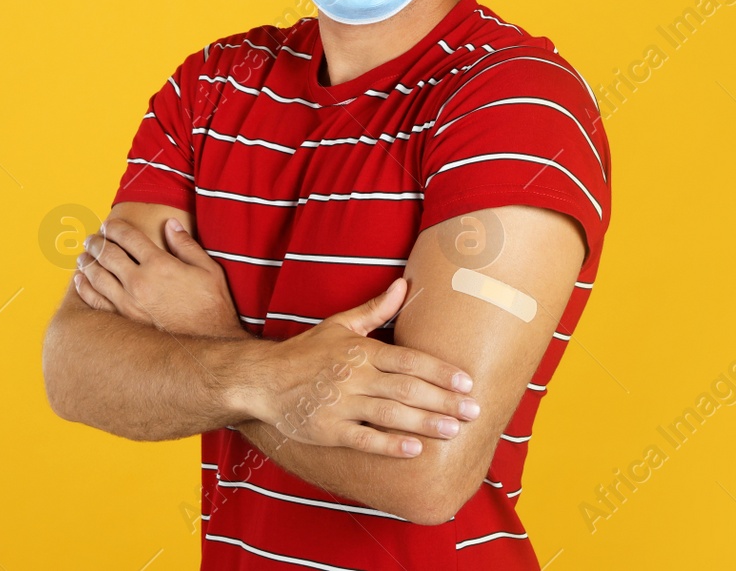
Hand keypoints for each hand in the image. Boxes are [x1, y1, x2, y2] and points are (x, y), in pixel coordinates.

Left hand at [74, 216, 248, 339]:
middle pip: (107, 254)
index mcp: (159, 264)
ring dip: (87, 262)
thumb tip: (170, 224)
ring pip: (97, 276)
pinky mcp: (124, 321)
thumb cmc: (212, 305)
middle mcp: (139, 282)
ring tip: (83, 256)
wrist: (210, 344)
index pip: (127, 237)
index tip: (108, 225)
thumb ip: (186, 245)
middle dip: (96, 242)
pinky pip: (96, 302)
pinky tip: (80, 280)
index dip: (114, 227)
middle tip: (91, 239)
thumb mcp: (208, 269)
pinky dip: (84, 288)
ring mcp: (128, 304)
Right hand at [245, 278, 480, 457]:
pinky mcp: (328, 429)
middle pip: (406, 389)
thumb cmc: (306, 352)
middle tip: (473, 411)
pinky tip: (414, 450)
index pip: (409, 360)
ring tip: (454, 431)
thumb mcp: (340, 324)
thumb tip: (405, 284)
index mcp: (361, 351)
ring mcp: (341, 404)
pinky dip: (389, 445)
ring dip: (425, 423)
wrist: (262, 380)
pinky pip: (363, 438)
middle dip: (443, 401)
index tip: (467, 382)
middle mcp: (354, 377)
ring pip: (390, 415)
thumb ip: (375, 308)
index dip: (440, 372)